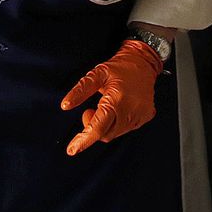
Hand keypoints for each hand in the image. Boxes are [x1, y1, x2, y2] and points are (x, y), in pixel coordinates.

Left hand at [58, 38, 161, 154]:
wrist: (144, 61)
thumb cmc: (119, 67)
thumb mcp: (97, 74)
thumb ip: (81, 90)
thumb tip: (65, 105)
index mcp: (116, 100)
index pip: (97, 128)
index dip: (83, 140)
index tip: (72, 149)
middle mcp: (130, 111)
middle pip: (105, 134)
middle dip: (94, 128)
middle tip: (91, 109)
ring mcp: (140, 115)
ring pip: (116, 133)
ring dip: (107, 125)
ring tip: (107, 106)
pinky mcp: (146, 116)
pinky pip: (127, 128)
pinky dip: (118, 123)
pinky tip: (120, 108)